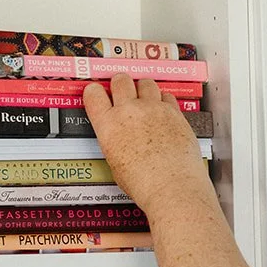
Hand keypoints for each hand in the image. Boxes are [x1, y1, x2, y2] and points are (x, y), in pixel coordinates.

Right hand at [82, 75, 212, 221]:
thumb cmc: (144, 182)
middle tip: (122, 89)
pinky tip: (163, 109)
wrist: (172, 186)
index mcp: (108, 125)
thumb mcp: (115, 163)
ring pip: (145, 83)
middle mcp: (129, 111)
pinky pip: (166, 95)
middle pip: (120, 80)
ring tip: (145, 97)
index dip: (95, 91)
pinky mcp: (173, 112)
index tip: (97, 92)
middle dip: (120, 83)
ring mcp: (153, 109)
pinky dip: (163, 100)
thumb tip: (120, 139)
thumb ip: (115, 141)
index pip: (93, 93)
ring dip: (143, 88)